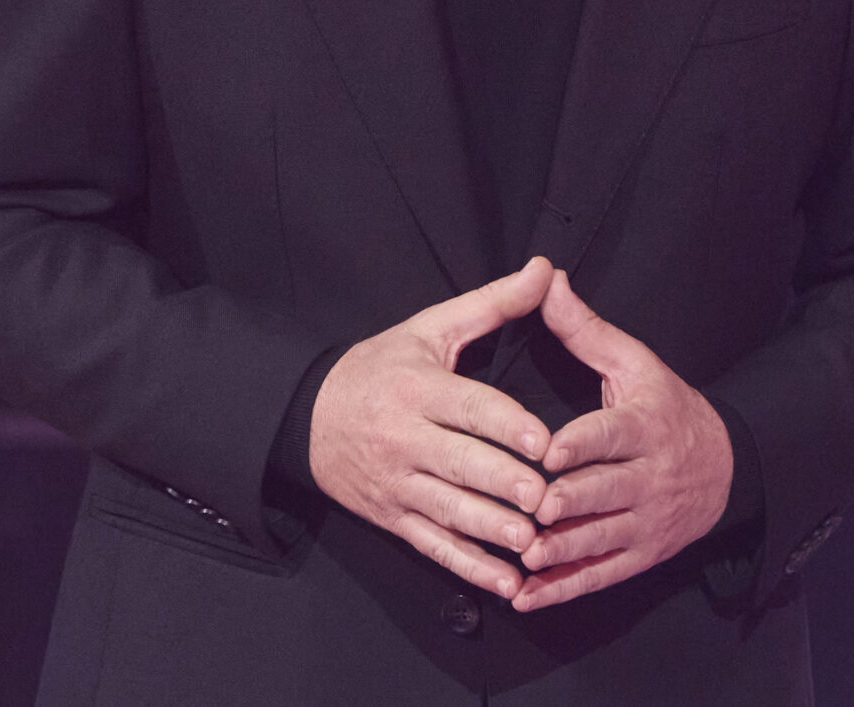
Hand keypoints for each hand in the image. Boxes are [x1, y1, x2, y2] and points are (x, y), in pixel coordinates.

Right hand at [309, 256, 556, 601]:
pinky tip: (507, 583)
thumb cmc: (380, 367)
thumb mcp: (430, 328)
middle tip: (545, 499)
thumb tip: (545, 270)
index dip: (507, 426)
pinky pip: (436, 546)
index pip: (469, 408)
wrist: (307, 416)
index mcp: (418, 388)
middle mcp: (406, 438)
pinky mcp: (394, 518)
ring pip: (450, 510)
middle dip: (504, 484)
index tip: (544, 443)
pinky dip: (471, 568)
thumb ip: (494, 303)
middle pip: (461, 464)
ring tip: (531, 541)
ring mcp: (399, 483)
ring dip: (491, 529)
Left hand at [513, 269, 732, 611]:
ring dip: (562, 551)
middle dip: (566, 504)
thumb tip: (546, 278)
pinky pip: (600, 574)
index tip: (547, 452)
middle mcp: (648, 478)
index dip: (580, 445)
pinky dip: (563, 589)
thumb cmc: (666, 407)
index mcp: (644, 426)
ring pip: (601, 539)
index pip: (610, 436)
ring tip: (522, 555)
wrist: (726, 467)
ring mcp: (647, 522)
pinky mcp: (641, 555)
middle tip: (527, 510)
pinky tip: (525, 595)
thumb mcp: (635, 363)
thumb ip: (586, 329)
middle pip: (604, 493)